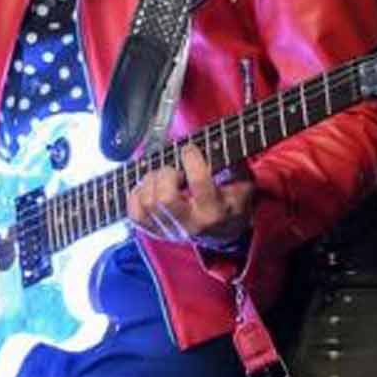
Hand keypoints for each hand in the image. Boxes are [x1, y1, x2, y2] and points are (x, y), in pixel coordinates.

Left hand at [126, 144, 252, 248]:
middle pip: (164, 198)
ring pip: (147, 202)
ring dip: (151, 181)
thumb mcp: (242, 185)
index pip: (198, 183)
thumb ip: (235, 167)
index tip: (189, 149)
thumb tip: (227, 143)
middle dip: (166, 175)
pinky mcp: (153, 231)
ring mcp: (168, 230)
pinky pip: (134, 212)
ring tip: (162, 177)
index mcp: (214, 211)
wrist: (221, 234)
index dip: (191, 159)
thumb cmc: (230, 203)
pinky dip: (137, 194)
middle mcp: (189, 224)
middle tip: (174, 170)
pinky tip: (150, 188)